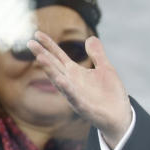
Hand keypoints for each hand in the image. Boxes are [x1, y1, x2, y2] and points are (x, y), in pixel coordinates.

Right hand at [28, 33, 132, 147]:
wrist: (120, 116)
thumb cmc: (110, 93)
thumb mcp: (106, 69)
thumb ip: (97, 54)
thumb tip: (91, 37)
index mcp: (76, 73)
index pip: (58, 56)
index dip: (48, 45)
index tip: (37, 33)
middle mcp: (72, 83)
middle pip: (54, 67)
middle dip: (43, 55)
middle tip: (30, 43)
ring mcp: (76, 95)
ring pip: (59, 81)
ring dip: (50, 70)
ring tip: (41, 58)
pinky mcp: (84, 107)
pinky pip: (73, 97)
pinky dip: (67, 90)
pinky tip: (61, 81)